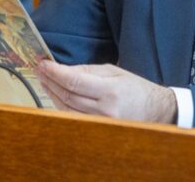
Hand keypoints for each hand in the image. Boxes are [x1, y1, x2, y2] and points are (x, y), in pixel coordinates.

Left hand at [35, 61, 176, 123]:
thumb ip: (89, 70)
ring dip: (52, 93)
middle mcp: (104, 110)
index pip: (74, 81)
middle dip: (50, 81)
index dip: (55, 72)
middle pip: (68, 95)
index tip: (43, 64)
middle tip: (40, 69)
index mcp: (110, 91)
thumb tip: (64, 70)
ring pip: (67, 108)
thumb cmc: (135, 88)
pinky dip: (61, 105)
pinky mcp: (97, 129)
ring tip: (44, 80)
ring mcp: (100, 123)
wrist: (155, 111)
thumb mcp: (115, 71)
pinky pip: (73, 117)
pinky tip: (55, 95)